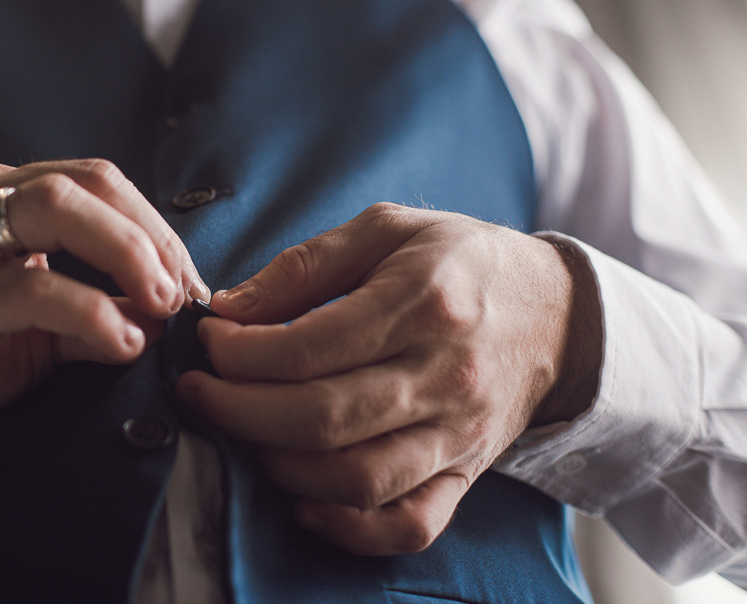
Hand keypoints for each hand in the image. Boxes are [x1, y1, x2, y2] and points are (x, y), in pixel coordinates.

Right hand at [0, 159, 208, 459]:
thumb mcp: (28, 328)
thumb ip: (91, 313)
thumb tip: (164, 315)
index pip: (94, 181)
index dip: (155, 227)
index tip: (190, 282)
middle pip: (83, 182)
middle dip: (149, 234)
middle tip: (183, 292)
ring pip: (53, 210)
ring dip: (126, 254)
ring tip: (161, 304)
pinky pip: (24, 288)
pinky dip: (87, 310)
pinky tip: (119, 340)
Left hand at [176, 203, 600, 554]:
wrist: (558, 315)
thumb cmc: (462, 263)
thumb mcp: (387, 230)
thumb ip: (304, 265)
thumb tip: (230, 307)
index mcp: (423, 301)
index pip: (309, 348)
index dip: (240, 354)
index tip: (208, 342)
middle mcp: (445, 374)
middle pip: (322, 418)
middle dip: (238, 411)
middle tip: (200, 391)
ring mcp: (459, 433)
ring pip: (357, 478)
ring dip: (280, 466)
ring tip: (243, 432)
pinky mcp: (466, 474)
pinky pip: (408, 524)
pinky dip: (349, 528)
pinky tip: (304, 502)